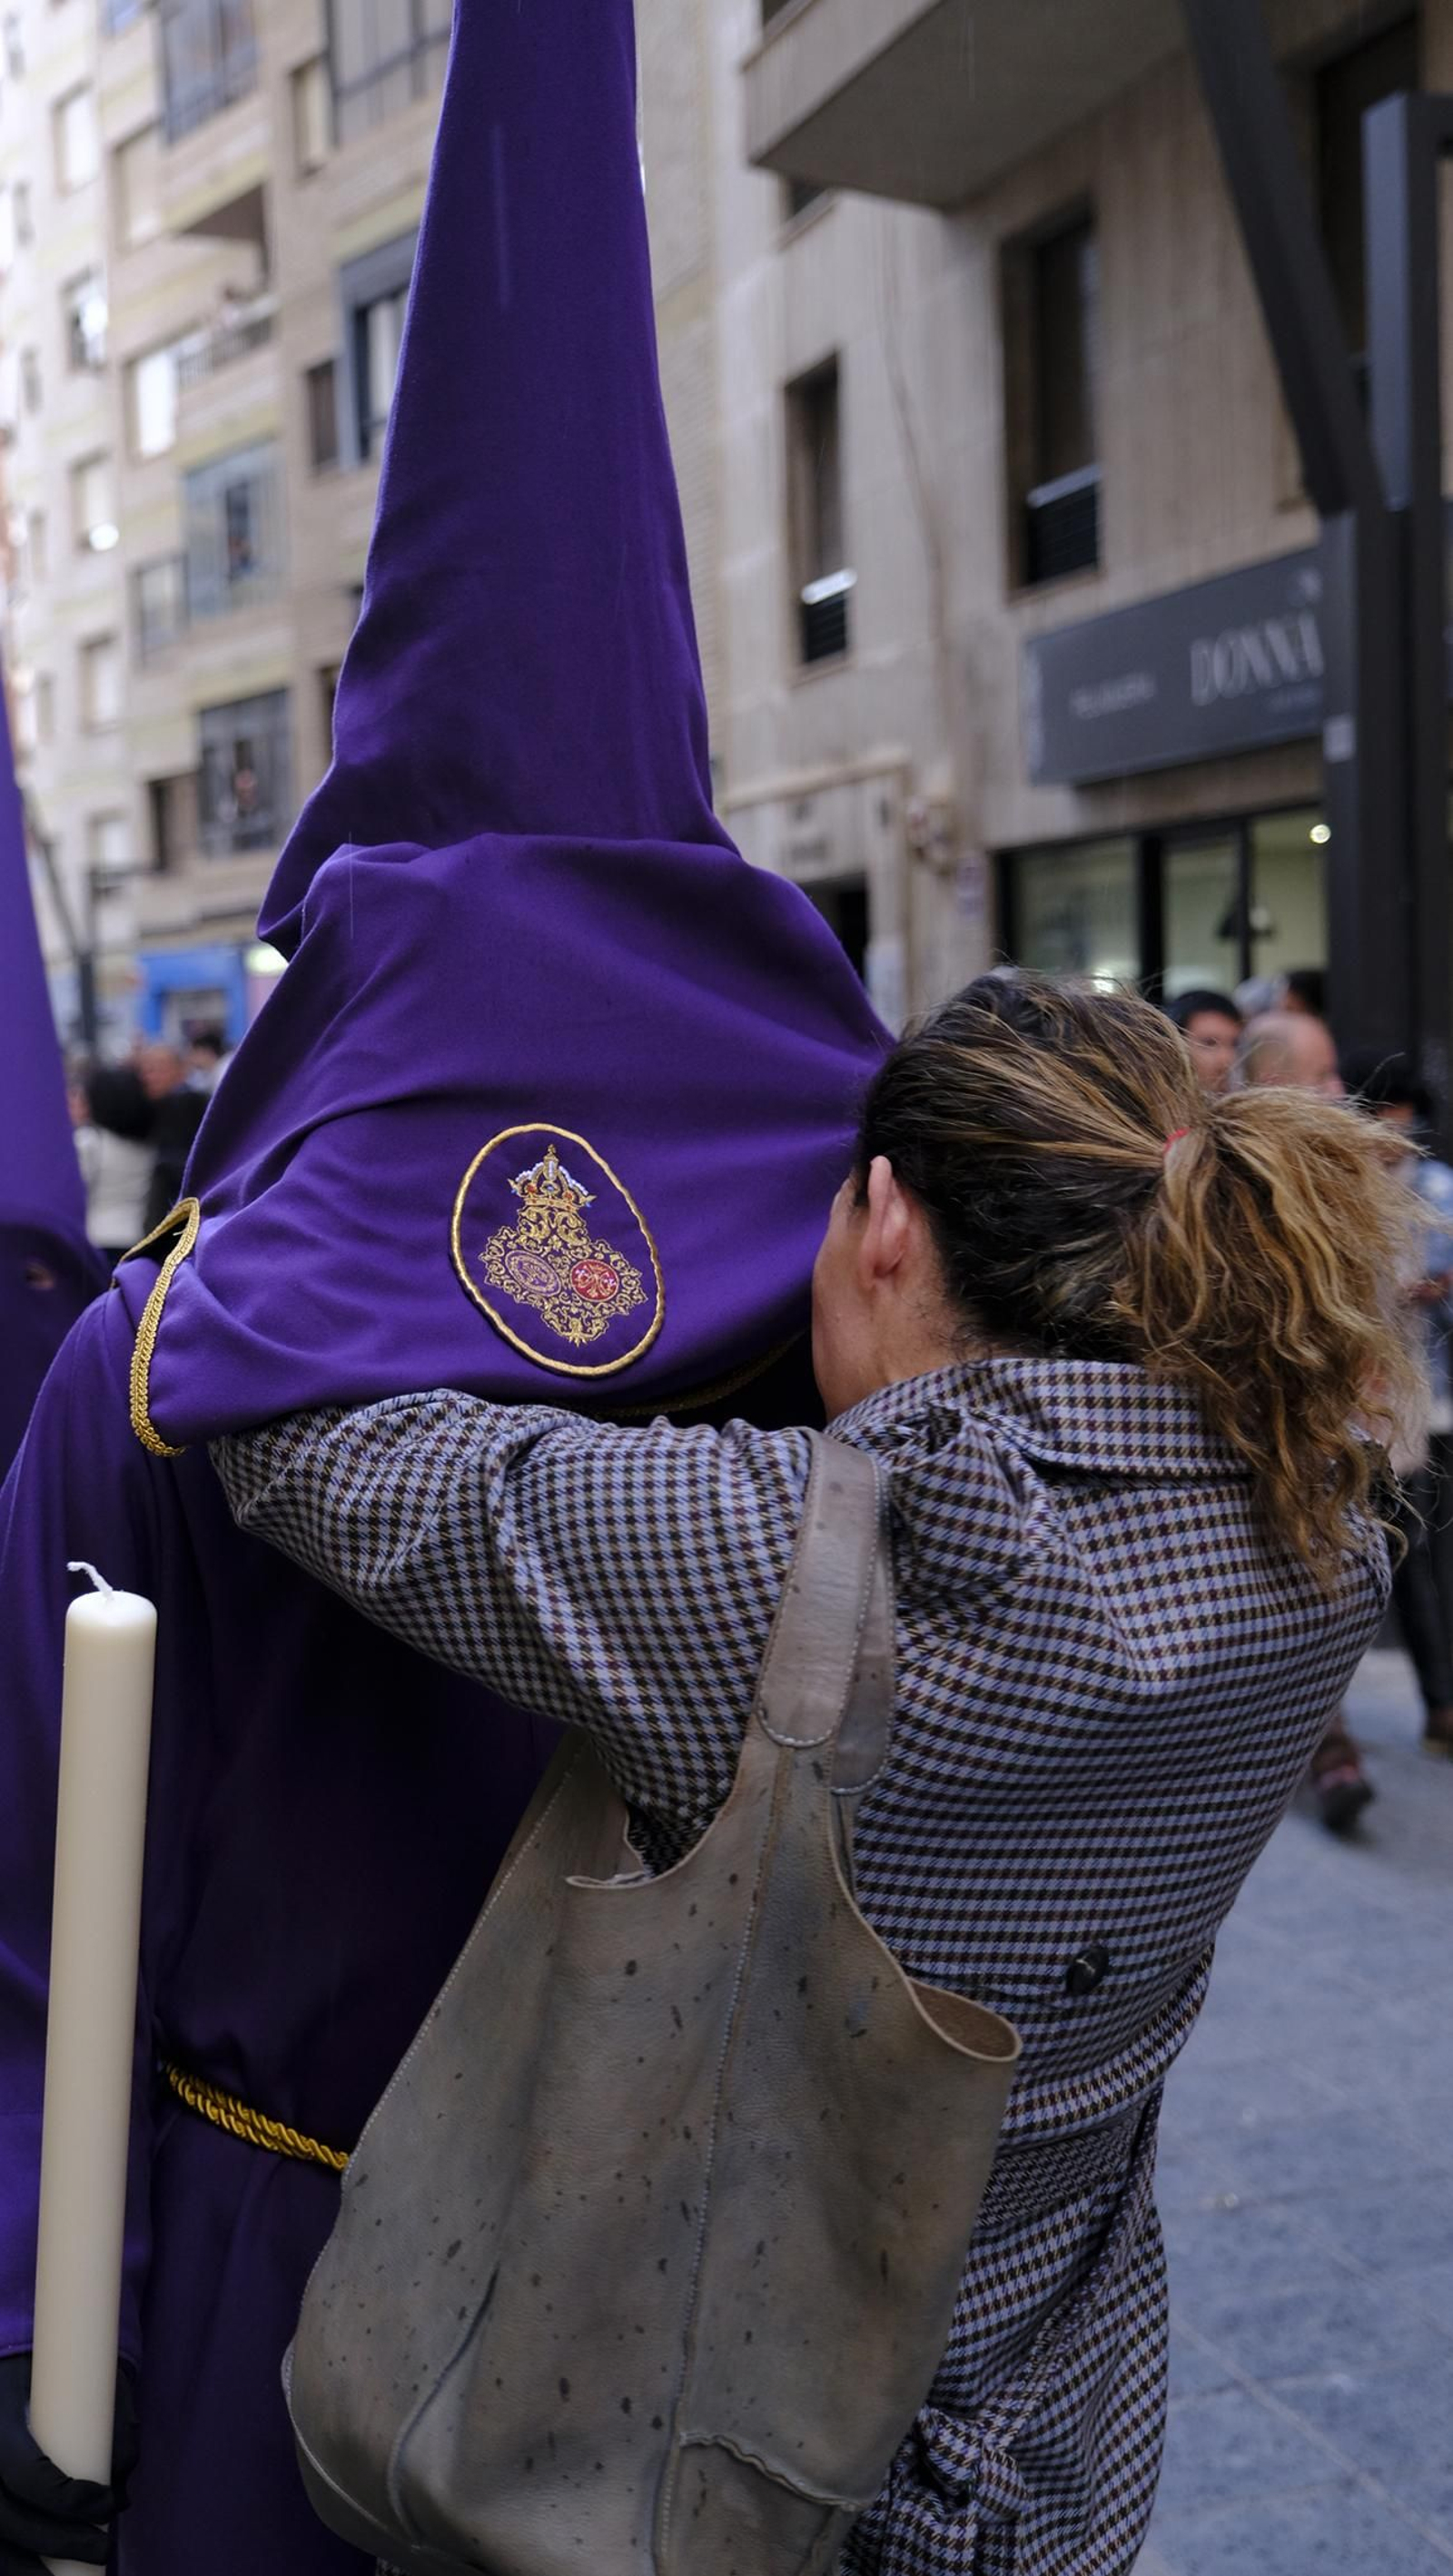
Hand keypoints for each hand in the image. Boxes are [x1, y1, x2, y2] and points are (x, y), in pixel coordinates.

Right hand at [0, 2356, 135, 2573]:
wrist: (4, 2370)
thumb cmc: (51, 2372)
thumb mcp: (82, 2377)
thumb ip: (110, 2420)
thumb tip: (122, 2484)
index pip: (26, 2476)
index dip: (68, 2500)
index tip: (106, 2505)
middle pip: (10, 2520)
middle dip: (62, 2542)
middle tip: (104, 2548)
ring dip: (32, 2571)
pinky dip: (14, 2566)